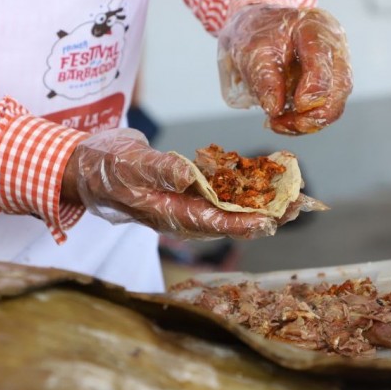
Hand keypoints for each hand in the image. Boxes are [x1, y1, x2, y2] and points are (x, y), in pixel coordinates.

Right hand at [63, 128, 277, 239]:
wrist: (92, 166)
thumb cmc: (108, 168)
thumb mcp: (131, 165)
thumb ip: (160, 170)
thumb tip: (189, 176)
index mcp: (170, 214)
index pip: (214, 224)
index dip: (245, 224)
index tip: (272, 221)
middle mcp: (184, 214)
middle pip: (232, 219)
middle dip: (265, 214)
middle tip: (298, 206)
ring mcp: (188, 204)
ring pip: (231, 207)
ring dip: (261, 200)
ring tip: (293, 193)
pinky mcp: (190, 191)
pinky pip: (223, 192)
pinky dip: (244, 185)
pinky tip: (265, 176)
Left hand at [218, 5, 351, 134]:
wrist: (260, 30)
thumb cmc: (258, 34)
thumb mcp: (252, 51)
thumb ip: (264, 78)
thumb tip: (275, 108)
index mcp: (314, 27)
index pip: (323, 58)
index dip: (315, 85)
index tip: (299, 106)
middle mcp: (333, 47)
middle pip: (339, 86)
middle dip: (315, 113)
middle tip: (284, 124)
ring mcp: (336, 67)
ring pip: (335, 103)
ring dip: (309, 121)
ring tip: (279, 124)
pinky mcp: (330, 85)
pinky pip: (325, 109)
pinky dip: (306, 121)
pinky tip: (285, 123)